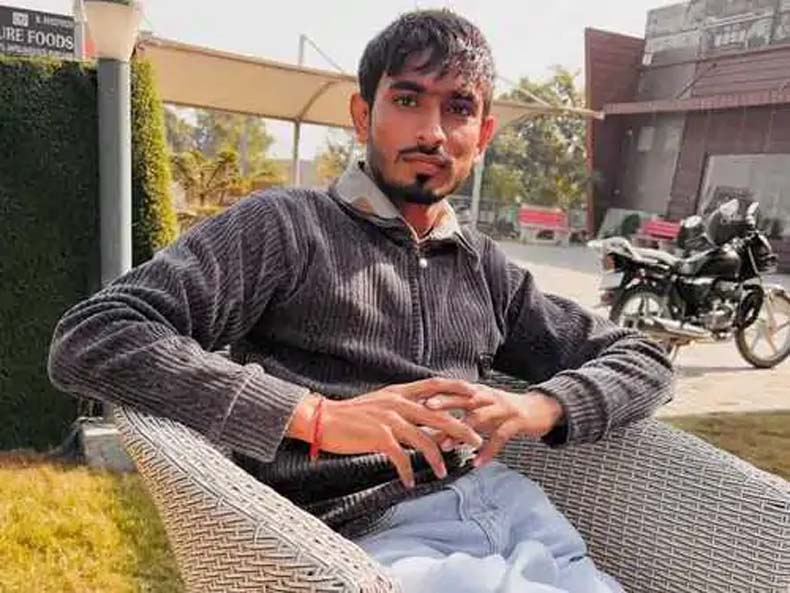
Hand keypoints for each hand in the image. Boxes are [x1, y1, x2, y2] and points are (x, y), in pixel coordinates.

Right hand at [286, 378, 483, 488]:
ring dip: (436, 458)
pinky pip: (400, 457)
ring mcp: (389, 419)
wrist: (324, 419)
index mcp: (400, 392)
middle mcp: (398, 402)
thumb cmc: (353, 415)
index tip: (476, 394)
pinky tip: (410, 482)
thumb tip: (427, 417)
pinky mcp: (378, 436)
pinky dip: (407, 471)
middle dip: (460, 428)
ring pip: (423, 439)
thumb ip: (404, 408)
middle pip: (438, 415)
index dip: (457, 388)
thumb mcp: (382, 403)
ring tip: (444, 473)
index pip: (435, 384)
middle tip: (477, 440)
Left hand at [425, 387, 563, 467]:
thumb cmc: (504, 412)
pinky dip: (488, 450)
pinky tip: (476, 462)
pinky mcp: (517, 421)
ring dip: (462, 430)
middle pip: (463, 397)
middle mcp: (488, 397)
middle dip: (444, 402)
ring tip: (446, 445)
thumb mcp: (480, 414)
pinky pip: (500, 436)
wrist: (541, 409)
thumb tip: (429, 435)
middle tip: (425, 408)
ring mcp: (503, 408)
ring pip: (480, 416)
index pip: (453, 389)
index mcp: (477, 392)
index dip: (435, 391)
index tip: (415, 396)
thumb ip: (457, 422)